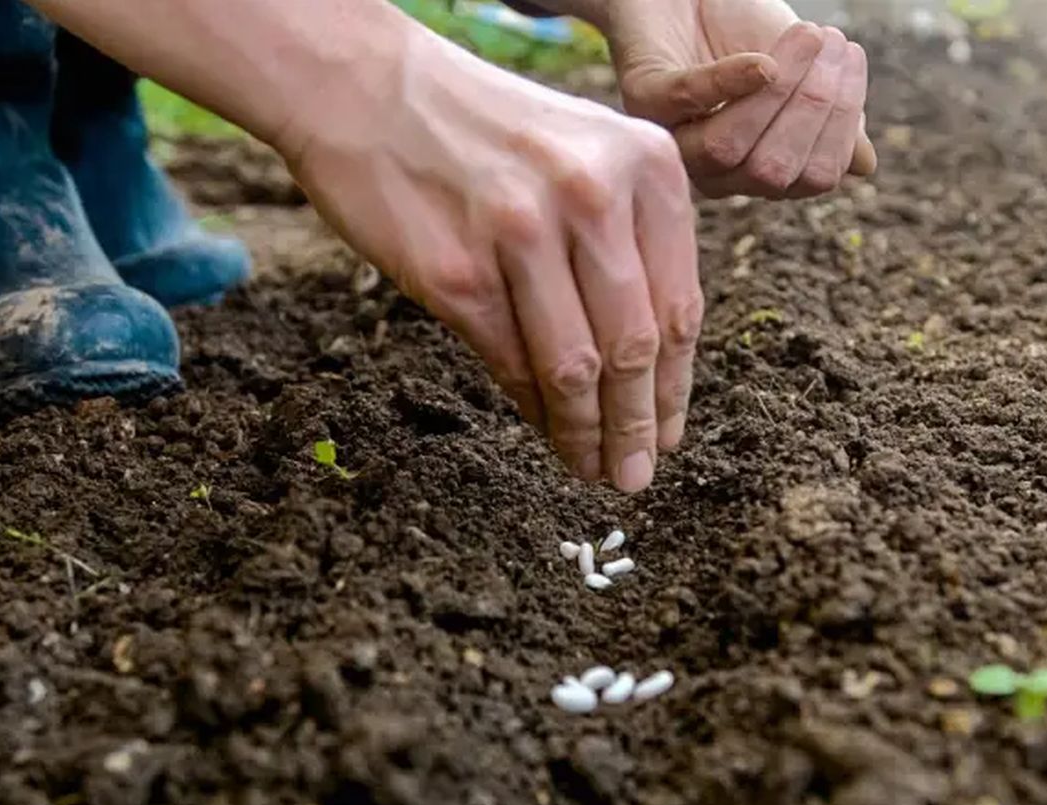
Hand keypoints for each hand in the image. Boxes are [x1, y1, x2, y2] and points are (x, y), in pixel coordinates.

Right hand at [284, 28, 701, 492]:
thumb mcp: (582, 153)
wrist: (367, 88)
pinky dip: (531, 411)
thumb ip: (626, 236)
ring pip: (576, 367)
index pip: (679, 304)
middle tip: (635, 474)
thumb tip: (649, 361)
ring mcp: (524, 235)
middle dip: (638, 426)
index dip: (675, 386)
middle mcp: (594, 196)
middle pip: (635, 345)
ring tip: (593, 470)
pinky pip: (511, 364)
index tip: (669, 433)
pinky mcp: (458, 273)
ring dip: (587, 434)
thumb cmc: (480, 130)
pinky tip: (541, 430)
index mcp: (646, 164)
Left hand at [605, 0, 875, 198]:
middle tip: (833, 43)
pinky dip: (729, 83)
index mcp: (755, 170)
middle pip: (771, 170)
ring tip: (809, 35)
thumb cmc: (743, 33)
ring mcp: (675, 138)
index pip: (809, 177)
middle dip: (815, 107)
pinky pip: (686, 103)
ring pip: (728, 147)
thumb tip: (863, 165)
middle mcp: (713, 170)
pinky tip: (763, 61)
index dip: (840, 129)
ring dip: (780, 92)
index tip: (851, 63)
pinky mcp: (643, 100)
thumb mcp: (800, 73)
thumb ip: (829, 117)